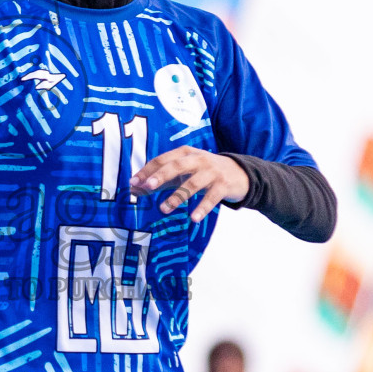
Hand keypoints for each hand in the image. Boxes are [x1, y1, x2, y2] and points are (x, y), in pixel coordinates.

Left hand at [129, 147, 249, 221]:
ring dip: (178, 196)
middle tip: (148, 186)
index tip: (134, 182)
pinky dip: (202, 207)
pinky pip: (212, 197)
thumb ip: (160, 180)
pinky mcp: (223, 185)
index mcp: (185, 153)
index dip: (148, 170)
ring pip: (193, 183)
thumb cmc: (204, 172)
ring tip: (164, 208)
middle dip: (162, 175)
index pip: (163, 159)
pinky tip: (194, 218)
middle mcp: (198, 159)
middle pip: (178, 165)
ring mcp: (212, 172)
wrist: (239, 172)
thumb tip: (135, 189)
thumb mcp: (182, 173)